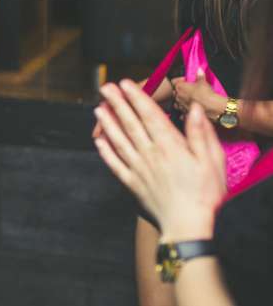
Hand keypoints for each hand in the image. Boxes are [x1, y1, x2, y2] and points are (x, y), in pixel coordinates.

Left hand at [94, 80, 225, 240]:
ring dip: (107, 123)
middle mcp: (150, 154)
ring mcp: (138, 169)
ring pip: (119, 140)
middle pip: (130, 124)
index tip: (124, 83)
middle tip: (105, 87)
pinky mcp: (132, 183)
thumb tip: (194, 108)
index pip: (149, 115)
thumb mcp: (212, 161)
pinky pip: (114, 164)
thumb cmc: (205, 194)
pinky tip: (98, 140)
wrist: (187, 226)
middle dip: (117, 103)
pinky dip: (105, 151)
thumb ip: (201, 134)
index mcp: (170, 146)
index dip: (136, 98)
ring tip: (97, 108)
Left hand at [171, 70, 226, 121]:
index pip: (174, 81)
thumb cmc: (205, 93)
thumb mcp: (203, 82)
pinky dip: (185, 111)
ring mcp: (180, 106)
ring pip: (177, 102)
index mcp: (179, 87)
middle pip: (175, 92)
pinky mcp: (185, 113)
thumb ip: (199, 75)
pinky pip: (182, 112)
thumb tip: (199, 70)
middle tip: (188, 89)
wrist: (212, 106)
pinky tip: (189, 109)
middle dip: (180, 90)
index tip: (186, 80)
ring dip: (181, 101)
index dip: (180, 80)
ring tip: (189, 99)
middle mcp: (178, 97)